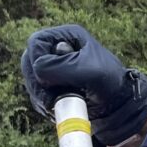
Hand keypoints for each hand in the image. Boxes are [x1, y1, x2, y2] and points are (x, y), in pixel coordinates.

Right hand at [20, 24, 146, 143]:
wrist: (118, 107)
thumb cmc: (108, 83)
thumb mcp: (87, 71)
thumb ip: (60, 67)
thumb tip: (37, 70)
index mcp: (68, 37)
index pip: (36, 42)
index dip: (37, 60)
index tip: (49, 77)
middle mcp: (58, 51)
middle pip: (28, 62)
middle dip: (37, 83)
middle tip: (51, 98)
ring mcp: (54, 69)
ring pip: (31, 82)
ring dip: (41, 97)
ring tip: (59, 105)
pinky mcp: (52, 87)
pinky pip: (37, 96)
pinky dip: (44, 105)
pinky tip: (58, 110)